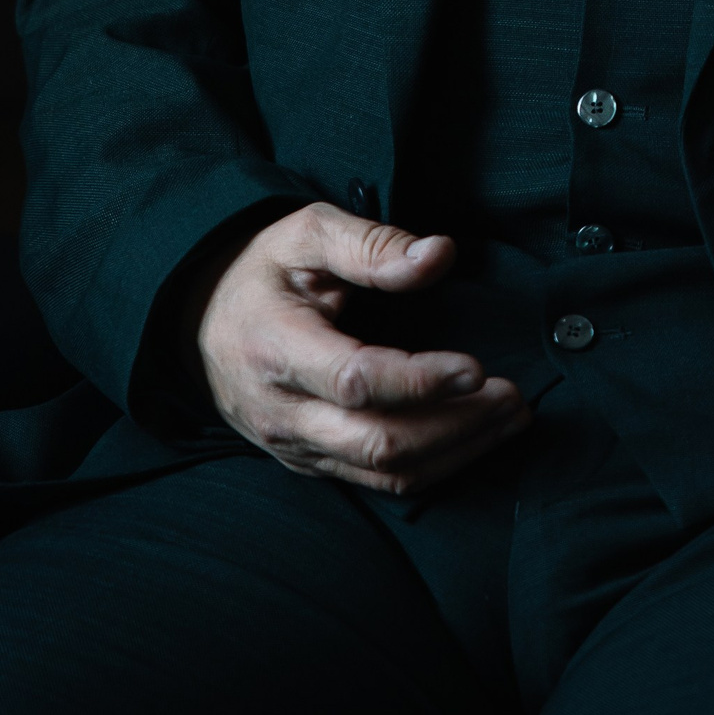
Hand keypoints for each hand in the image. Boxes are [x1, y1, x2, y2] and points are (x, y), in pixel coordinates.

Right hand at [187, 206, 526, 495]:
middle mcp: (282, 411)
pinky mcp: (310, 462)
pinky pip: (376, 480)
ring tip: (509, 416)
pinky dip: (434, 466)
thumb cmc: (262, 271)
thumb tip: (439, 254)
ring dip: (457, 450)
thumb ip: (371, 245)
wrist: (201, 320)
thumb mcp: (306, 234)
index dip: (420, 380)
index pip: (355, 380)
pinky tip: (475, 437)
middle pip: (377, 441)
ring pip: (384, 472)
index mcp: (277, 348)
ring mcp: (294, 446)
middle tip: (512, 395)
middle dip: (455, 424)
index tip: (477, 367)